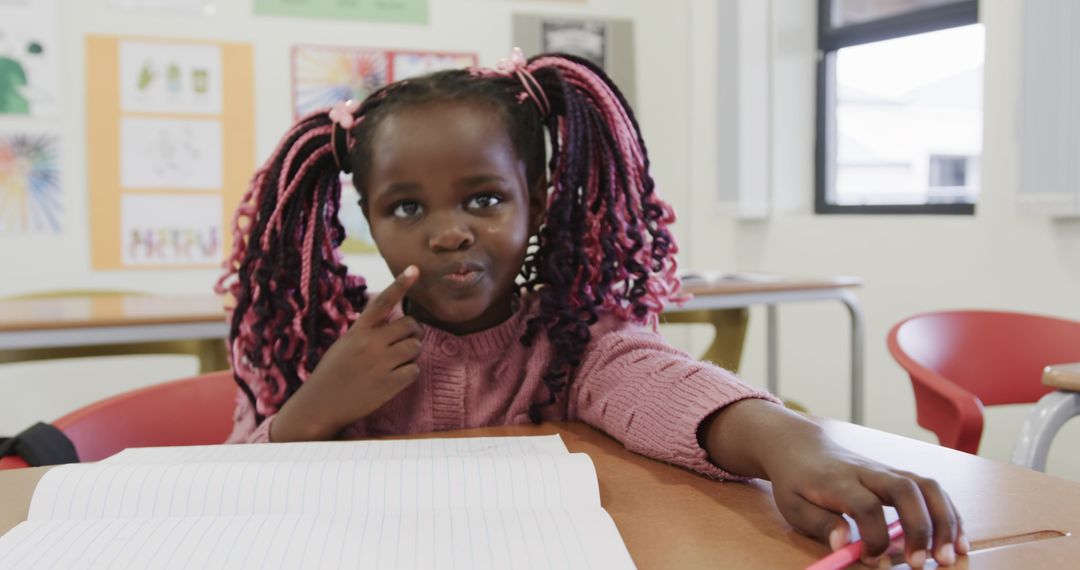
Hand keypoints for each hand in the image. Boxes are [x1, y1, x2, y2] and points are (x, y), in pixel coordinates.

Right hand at [271, 266, 422, 441]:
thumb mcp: (345, 344)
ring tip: (396, 362)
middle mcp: (370, 343)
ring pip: (415, 347)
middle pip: (410, 326)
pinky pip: (414, 370)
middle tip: (406, 341)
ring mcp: (380, 364)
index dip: (400, 284)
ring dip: (412, 354)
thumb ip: (368, 331)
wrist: (320, 406)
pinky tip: (395, 378)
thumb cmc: (333, 372)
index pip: (382, 302)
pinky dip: (409, 373)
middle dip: (413, 332)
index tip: (415, 269)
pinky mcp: (389, 384)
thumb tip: (396, 320)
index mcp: (358, 331)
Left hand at [767, 438, 966, 567]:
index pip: (865, 505)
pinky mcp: (900, 475)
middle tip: (921, 564)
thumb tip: (843, 544)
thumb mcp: (793, 504)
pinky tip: (957, 542)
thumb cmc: (797, 480)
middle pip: (905, 490)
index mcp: (838, 480)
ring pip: (926, 486)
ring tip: (949, 556)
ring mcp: (888, 471)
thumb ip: (820, 523)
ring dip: (944, 521)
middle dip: (920, 528)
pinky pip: (933, 490)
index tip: (871, 559)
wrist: (802, 446)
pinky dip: (950, 514)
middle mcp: (868, 472)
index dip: (873, 536)